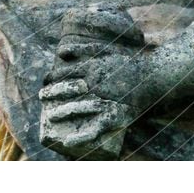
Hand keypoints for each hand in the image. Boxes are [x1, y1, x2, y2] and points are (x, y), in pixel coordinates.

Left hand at [39, 41, 146, 159]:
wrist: (152, 76)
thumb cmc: (126, 62)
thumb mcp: (104, 50)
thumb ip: (82, 49)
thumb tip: (60, 52)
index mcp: (93, 67)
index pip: (65, 73)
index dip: (51, 78)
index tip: (44, 81)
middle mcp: (97, 83)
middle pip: (67, 90)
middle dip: (51, 94)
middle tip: (41, 97)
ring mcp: (106, 100)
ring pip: (78, 109)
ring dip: (61, 113)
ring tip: (50, 117)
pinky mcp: (116, 115)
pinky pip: (96, 129)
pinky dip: (81, 137)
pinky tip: (68, 143)